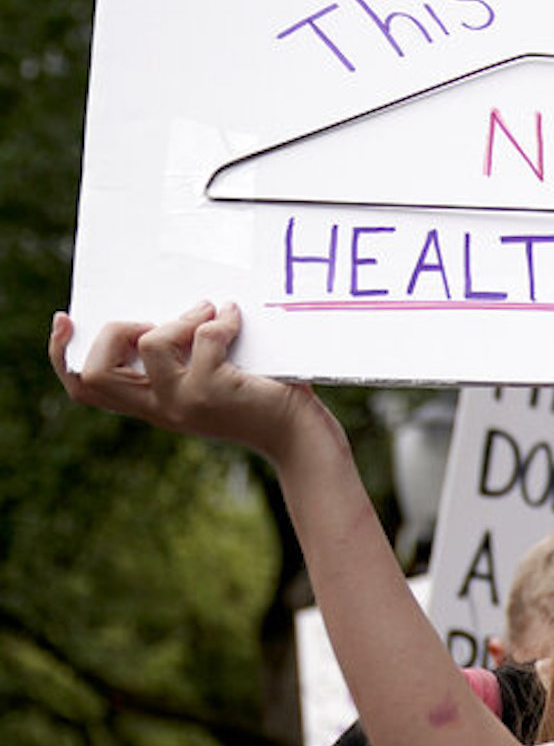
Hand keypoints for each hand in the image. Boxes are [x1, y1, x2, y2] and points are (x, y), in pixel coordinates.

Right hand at [50, 302, 324, 460]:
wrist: (301, 436)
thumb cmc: (261, 398)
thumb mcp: (209, 380)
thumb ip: (180, 359)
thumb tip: (164, 309)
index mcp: (150, 405)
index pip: (84, 388)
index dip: (62, 356)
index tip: (66, 320)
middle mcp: (160, 408)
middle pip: (98, 369)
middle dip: (119, 329)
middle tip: (160, 319)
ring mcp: (184, 401)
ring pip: (149, 342)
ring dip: (181, 317)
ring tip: (210, 312)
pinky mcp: (214, 390)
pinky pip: (203, 337)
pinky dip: (221, 319)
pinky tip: (237, 318)